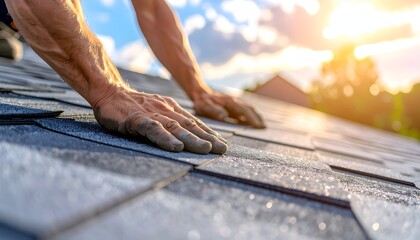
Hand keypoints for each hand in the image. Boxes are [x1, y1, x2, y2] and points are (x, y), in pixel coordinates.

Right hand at [92, 87, 227, 153]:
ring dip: (192, 139)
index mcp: (172, 109)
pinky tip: (176, 147)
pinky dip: (165, 139)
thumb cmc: (134, 106)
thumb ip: (171, 121)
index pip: (194, 123)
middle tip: (222, 149)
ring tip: (206, 149)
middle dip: (207, 138)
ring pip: (175, 128)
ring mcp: (152, 114)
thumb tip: (187, 136)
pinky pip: (153, 130)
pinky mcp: (136, 119)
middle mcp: (165, 110)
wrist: (109, 93)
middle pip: (189, 126)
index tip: (222, 144)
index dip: (209, 133)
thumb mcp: (157, 111)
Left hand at [193, 92, 265, 127]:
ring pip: (249, 108)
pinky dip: (253, 115)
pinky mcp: (235, 105)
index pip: (242, 110)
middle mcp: (234, 101)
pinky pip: (247, 110)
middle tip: (263, 128)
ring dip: (257, 116)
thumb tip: (224, 116)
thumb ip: (213, 110)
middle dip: (257, 118)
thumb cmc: (202, 102)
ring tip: (263, 126)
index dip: (250, 118)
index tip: (257, 125)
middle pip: (249, 109)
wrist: (201, 93)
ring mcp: (236, 102)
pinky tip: (256, 122)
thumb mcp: (204, 106)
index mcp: (228, 102)